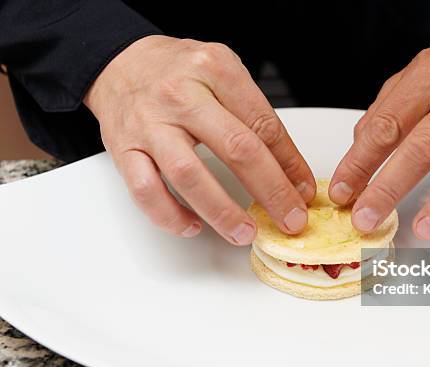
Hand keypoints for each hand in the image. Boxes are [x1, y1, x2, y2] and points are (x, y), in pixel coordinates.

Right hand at [85, 35, 315, 243]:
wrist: (120, 63)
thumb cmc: (178, 71)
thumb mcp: (224, 74)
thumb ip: (254, 116)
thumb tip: (289, 170)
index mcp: (215, 69)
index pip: (263, 124)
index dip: (290, 164)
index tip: (303, 191)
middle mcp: (181, 95)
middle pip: (236, 149)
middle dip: (271, 192)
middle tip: (290, 219)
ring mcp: (149, 123)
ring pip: (188, 175)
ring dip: (222, 211)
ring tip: (245, 234)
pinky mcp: (124, 149)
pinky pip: (146, 191)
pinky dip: (171, 216)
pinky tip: (193, 227)